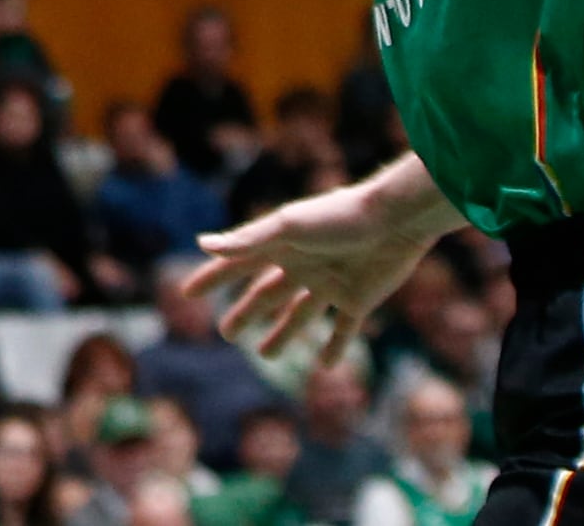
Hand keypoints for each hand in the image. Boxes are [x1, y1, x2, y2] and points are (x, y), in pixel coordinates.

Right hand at [188, 168, 449, 357]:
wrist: (395, 221)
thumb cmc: (339, 218)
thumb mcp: (289, 228)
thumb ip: (248, 240)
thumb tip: (202, 244)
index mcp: (280, 246)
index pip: (237, 265)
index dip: (212, 278)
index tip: (188, 292)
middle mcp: (301, 266)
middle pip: (266, 294)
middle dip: (246, 313)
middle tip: (226, 333)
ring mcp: (330, 285)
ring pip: (299, 315)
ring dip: (283, 334)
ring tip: (266, 356)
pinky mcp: (358, 300)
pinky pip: (343, 329)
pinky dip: (335, 347)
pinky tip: (326, 365)